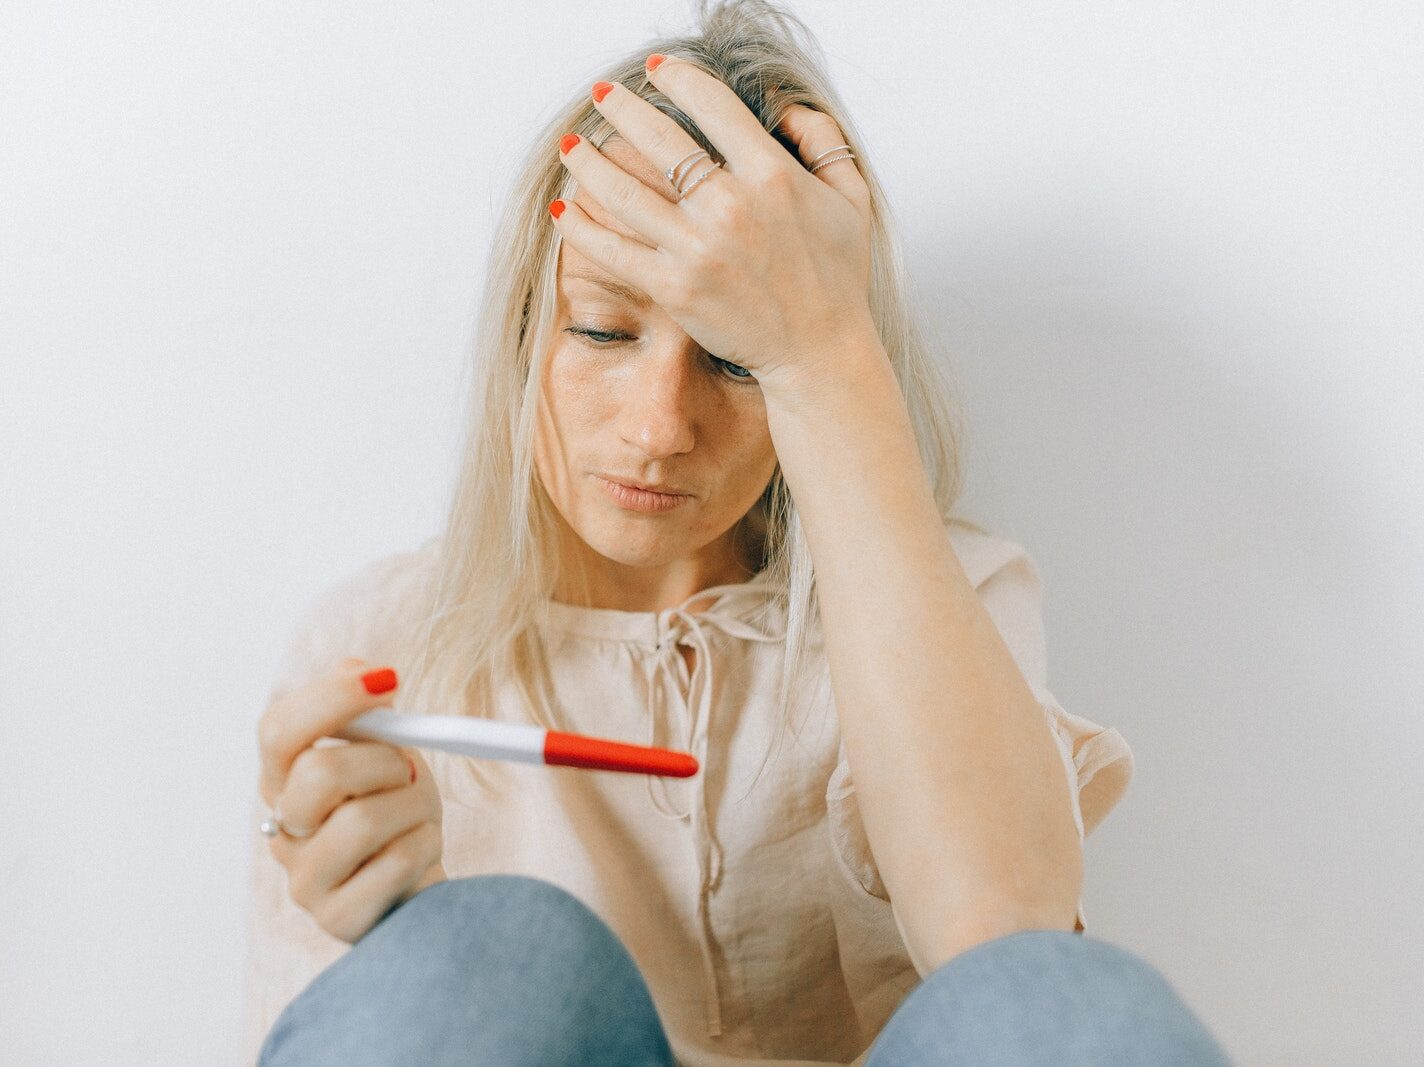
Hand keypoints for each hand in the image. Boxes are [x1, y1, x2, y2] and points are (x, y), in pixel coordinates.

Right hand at [257, 658, 445, 943]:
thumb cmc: (398, 812)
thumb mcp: (389, 754)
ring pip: (362, 820)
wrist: (418, 884)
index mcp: (284, 778)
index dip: (331, 699)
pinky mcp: (336, 919)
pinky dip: (424, 846)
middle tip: (408, 770)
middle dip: (383, 761)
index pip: (278, 730)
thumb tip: (361, 668)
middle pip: (318, 773)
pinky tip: (421, 851)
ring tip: (417, 815)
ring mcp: (303, 879)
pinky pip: (393, 865)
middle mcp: (282, 827)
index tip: (389, 679)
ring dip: (413, 807)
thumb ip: (369, 713)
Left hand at [550, 55, 877, 401]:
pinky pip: (614, 251)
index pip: (712, 105)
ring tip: (573, 146)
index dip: (677, 78)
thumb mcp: (852, 197)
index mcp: (772, 174)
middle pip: (659, 139)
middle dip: (622, 108)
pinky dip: (582, 228)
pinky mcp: (674, 288)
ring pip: (625, 191)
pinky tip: (564, 209)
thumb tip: (783, 108)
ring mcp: (698, 248)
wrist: (819, 350)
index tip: (657, 69)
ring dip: (589, 162)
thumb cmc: (836, 278)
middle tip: (603, 95)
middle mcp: (730, 206)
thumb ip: (823, 140)